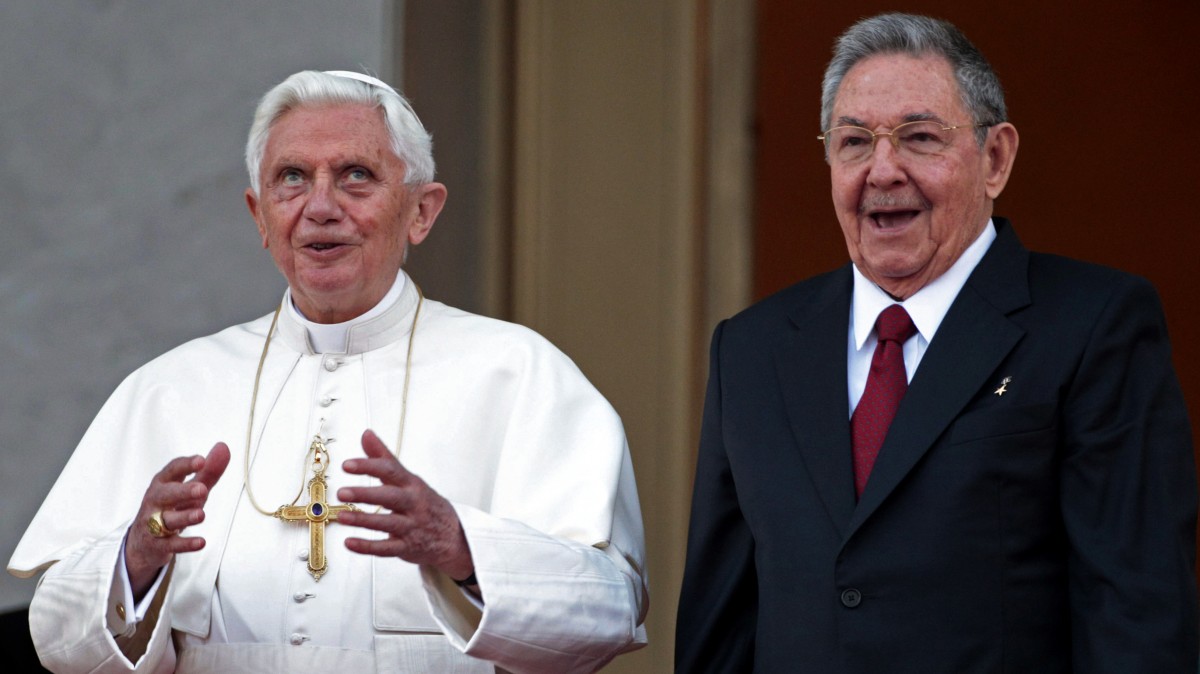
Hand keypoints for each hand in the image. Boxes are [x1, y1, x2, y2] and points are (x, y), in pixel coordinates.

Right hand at [124, 442, 229, 598]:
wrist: (143, 542)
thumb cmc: (171, 508)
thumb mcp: (190, 489)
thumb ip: (208, 471)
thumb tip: (223, 447)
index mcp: (163, 483)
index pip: (172, 471)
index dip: (186, 465)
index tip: (201, 460)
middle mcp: (155, 501)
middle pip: (166, 494)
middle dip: (183, 491)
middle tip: (202, 489)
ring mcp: (153, 524)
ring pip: (167, 520)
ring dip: (184, 517)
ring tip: (201, 514)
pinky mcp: (157, 545)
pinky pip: (170, 545)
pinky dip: (185, 544)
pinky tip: (201, 542)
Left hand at [337, 430, 473, 581]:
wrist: (453, 535)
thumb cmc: (425, 503)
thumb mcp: (408, 478)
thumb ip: (384, 458)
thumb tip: (366, 435)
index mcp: (412, 484)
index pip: (391, 471)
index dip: (369, 466)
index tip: (347, 465)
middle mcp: (412, 504)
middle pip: (390, 497)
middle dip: (366, 494)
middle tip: (343, 492)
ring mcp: (411, 526)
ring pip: (387, 524)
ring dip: (363, 520)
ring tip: (342, 516)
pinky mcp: (407, 547)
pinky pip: (386, 549)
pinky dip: (367, 547)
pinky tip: (350, 542)